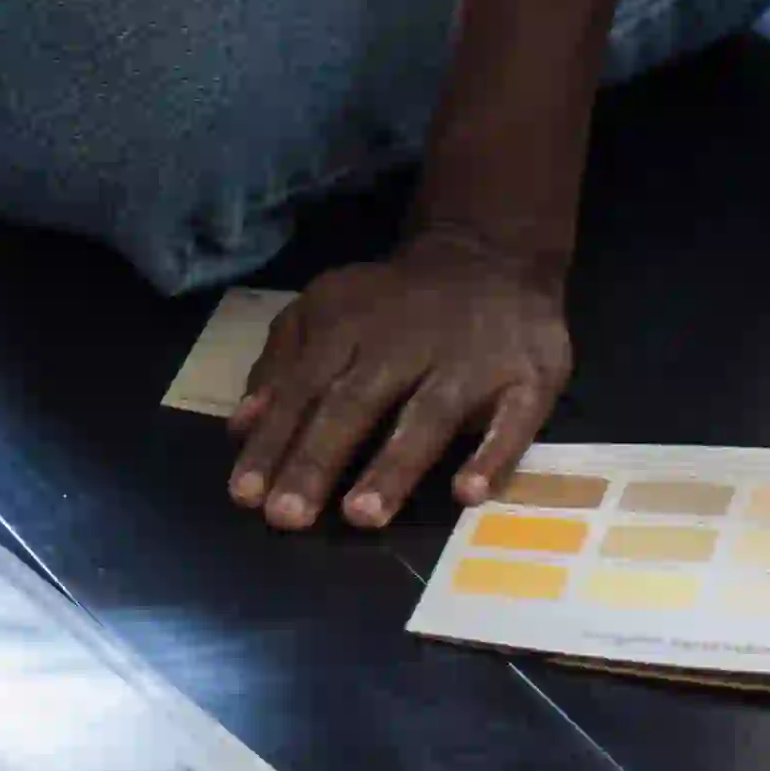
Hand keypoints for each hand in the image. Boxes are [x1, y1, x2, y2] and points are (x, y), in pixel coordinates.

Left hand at [229, 231, 572, 531]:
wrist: (490, 253)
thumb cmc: (394, 303)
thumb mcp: (326, 312)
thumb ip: (282, 364)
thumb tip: (240, 424)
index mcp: (350, 327)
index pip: (304, 389)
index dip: (274, 442)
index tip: (245, 496)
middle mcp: (406, 343)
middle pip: (357, 403)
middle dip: (319, 459)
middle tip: (288, 517)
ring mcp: (471, 361)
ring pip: (429, 415)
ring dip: (394, 465)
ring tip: (361, 515)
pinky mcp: (529, 377)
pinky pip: (514, 419)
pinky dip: (493, 455)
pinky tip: (467, 494)